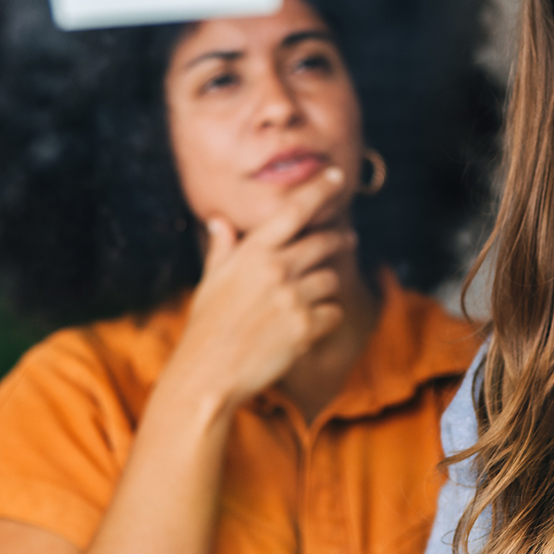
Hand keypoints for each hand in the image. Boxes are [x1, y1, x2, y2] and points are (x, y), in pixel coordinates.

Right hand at [165, 166, 353, 413]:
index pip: (293, 210)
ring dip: (325, 287)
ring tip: (310, 298)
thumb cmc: (206, 327)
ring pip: (331, 279)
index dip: (319, 191)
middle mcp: (275, 269)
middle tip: (347, 238)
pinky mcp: (305, 327)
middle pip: (323, 242)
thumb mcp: (211, 282)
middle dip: (339, 239)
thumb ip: (223, 249)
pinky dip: (327, 319)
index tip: (336, 178)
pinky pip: (333, 313)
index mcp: (253, 252)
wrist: (208, 375)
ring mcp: (292, 298)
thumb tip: (219, 221)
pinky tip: (310, 326)